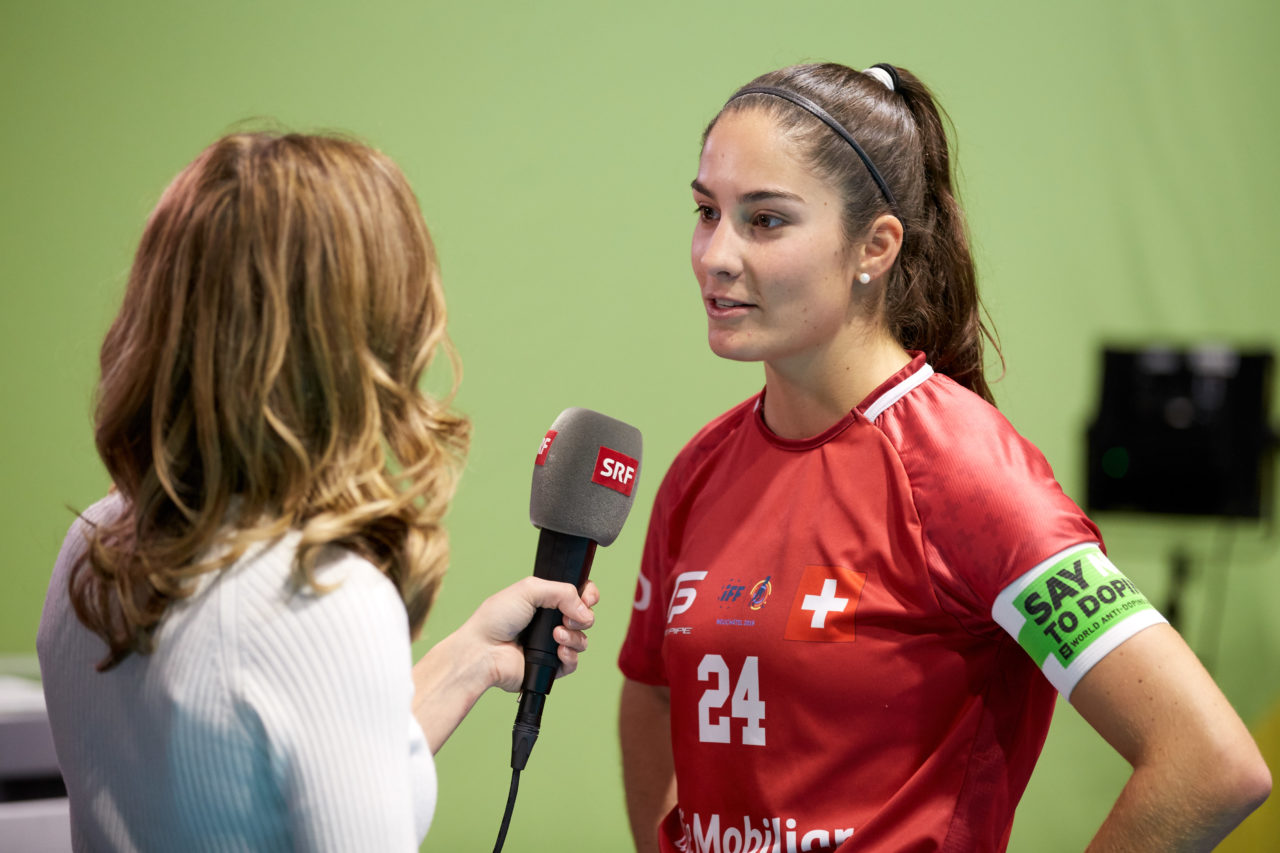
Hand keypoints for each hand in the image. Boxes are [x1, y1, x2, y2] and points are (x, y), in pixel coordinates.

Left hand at [458, 576, 599, 692]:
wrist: (483, 651)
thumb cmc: (496, 619)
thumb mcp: (529, 589)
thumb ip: (562, 591)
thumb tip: (586, 610)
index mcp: (545, 602)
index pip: (578, 596)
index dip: (588, 596)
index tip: (588, 599)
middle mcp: (550, 623)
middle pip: (585, 618)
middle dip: (583, 617)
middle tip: (566, 618)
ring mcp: (551, 645)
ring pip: (582, 641)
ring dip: (574, 637)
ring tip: (556, 635)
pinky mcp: (551, 667)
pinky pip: (573, 663)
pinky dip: (570, 656)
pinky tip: (558, 651)